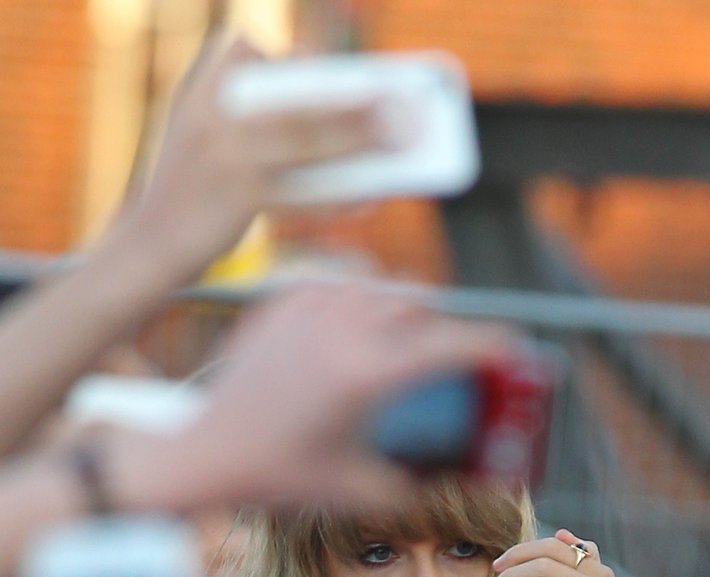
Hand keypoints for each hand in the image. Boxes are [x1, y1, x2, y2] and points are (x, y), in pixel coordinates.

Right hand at [130, 35, 396, 282]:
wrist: (149, 245)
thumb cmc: (196, 191)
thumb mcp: (213, 136)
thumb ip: (264, 119)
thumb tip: (348, 123)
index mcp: (205, 83)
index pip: (256, 50)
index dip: (311, 60)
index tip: (356, 66)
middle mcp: (213, 108)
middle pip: (302, 99)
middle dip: (361, 101)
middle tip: (412, 104)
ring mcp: (225, 150)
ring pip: (308, 139)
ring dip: (363, 139)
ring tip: (405, 142)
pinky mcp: (238, 195)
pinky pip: (302, 192)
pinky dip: (340, 194)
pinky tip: (371, 197)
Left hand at [158, 282, 513, 510]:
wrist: (205, 454)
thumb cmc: (277, 476)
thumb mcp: (357, 489)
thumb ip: (419, 484)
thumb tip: (465, 481)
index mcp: (365, 374)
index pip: (448, 346)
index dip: (490, 346)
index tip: (513, 346)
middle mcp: (341, 330)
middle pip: (420, 305)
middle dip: (443, 327)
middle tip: (450, 353)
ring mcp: (307, 308)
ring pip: (380, 284)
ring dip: (403, 308)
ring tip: (404, 338)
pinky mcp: (281, 301)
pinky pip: (340, 279)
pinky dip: (361, 296)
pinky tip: (358, 323)